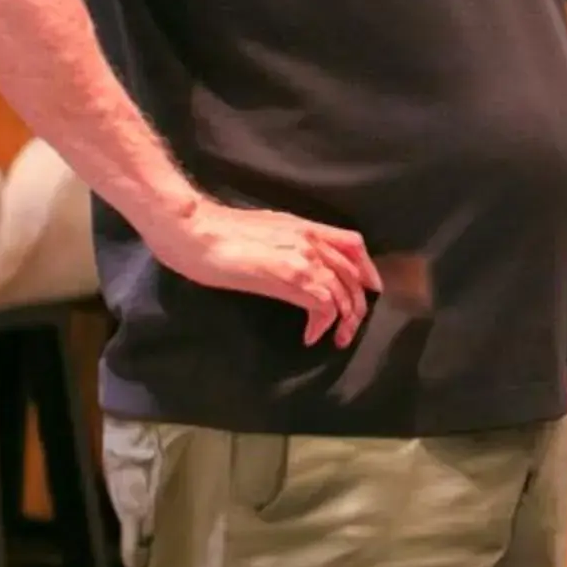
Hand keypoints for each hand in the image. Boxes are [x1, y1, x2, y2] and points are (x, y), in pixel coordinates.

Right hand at [153, 200, 380, 347]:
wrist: (196, 231)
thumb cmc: (219, 233)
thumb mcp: (266, 230)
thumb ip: (289, 242)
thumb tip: (297, 259)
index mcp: (306, 227)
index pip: (354, 244)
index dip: (367, 269)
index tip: (370, 289)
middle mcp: (312, 240)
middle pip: (354, 275)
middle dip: (357, 306)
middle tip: (350, 328)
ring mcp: (304, 258)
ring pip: (343, 293)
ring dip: (344, 322)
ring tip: (336, 339)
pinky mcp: (291, 277)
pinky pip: (324, 306)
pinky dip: (322, 325)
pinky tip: (310, 336)